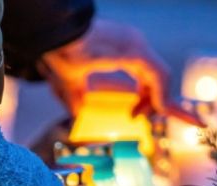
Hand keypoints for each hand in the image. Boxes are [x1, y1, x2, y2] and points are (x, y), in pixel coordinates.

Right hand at [41, 19, 170, 115]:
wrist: (55, 38)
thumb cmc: (59, 53)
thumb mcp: (69, 83)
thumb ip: (76, 98)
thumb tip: (77, 114)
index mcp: (120, 48)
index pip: (146, 72)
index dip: (145, 95)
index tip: (134, 113)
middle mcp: (132, 43)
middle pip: (156, 75)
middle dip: (151, 100)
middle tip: (136, 116)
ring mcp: (135, 44)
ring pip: (162, 75)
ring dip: (157, 100)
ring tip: (141, 115)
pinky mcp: (135, 50)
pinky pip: (159, 75)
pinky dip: (161, 94)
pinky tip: (155, 107)